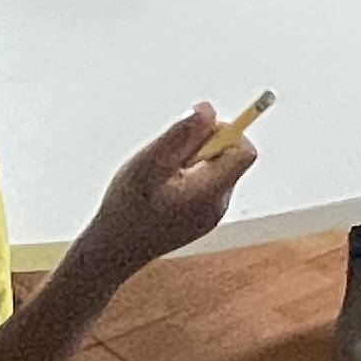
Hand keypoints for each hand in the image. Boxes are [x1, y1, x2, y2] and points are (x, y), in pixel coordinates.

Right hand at [79, 103, 263, 272]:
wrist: (115, 250)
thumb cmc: (127, 207)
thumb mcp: (147, 164)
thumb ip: (180, 136)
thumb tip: (209, 111)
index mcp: (210, 192)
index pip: (245, 152)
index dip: (226, 131)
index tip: (196, 131)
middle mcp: (219, 205)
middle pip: (230, 157)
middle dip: (204, 145)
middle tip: (169, 156)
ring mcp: (213, 214)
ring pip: (217, 168)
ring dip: (193, 160)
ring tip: (161, 175)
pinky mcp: (203, 217)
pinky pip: (207, 183)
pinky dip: (189, 176)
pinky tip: (162, 188)